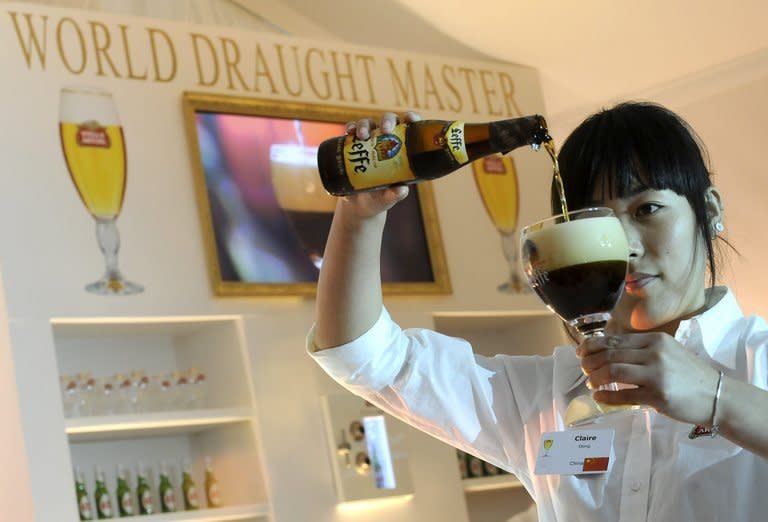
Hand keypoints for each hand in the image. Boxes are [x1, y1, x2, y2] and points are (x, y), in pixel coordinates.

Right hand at [339, 111, 421, 218]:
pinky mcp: (353, 146)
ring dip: (365, 125)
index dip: (411, 118)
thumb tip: (401, 190)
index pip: (409, 129)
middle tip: (385, 130)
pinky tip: (349, 132)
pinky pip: (351, 131)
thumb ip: (395, 195)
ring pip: (369, 124)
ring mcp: (369, 142)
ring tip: (362, 136)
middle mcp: (385, 142)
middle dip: (387, 121)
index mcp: (401, 150)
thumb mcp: (388, 198)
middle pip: (388, 122)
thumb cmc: (379, 199)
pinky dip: (350, 128)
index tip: (410, 119)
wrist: (358, 206)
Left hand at [577, 332, 720, 424]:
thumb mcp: (667, 352)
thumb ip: (642, 350)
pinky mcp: (657, 396)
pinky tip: (598, 397)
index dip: (593, 345)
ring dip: (596, 378)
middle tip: (583, 369)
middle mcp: (654, 354)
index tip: (581, 351)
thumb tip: (608, 352)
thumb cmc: (689, 375)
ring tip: (590, 382)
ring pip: (614, 372)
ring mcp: (656, 375)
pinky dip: (607, 396)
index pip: (616, 340)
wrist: (717, 396)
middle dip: (591, 362)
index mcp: (655, 340)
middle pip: (611, 355)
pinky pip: (624, 395)